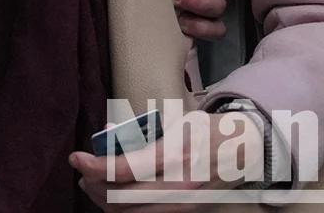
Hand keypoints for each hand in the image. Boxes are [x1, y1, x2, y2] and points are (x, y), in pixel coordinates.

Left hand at [70, 111, 265, 211]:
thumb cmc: (208, 129)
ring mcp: (185, 203)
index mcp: (176, 154)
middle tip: (82, 172)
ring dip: (106, 200)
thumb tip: (107, 135)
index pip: (124, 170)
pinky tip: (116, 196)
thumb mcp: (176, 120)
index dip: (94, 166)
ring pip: (132, 212)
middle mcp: (180, 184)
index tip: (76, 158)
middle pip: (122, 197)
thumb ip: (141, 131)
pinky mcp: (188, 212)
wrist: (247, 149)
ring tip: (93, 184)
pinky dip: (126, 209)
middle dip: (94, 186)